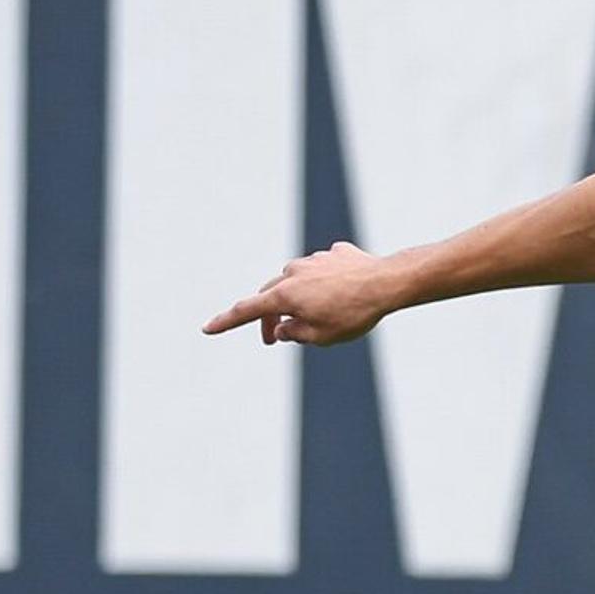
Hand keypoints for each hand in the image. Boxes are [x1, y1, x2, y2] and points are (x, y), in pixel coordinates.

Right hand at [203, 242, 408, 346]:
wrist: (387, 282)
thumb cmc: (353, 314)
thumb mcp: (321, 337)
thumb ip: (295, 334)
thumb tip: (283, 329)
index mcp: (284, 295)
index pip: (247, 311)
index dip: (226, 322)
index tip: (208, 329)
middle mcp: (293, 273)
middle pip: (271, 296)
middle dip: (270, 318)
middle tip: (275, 338)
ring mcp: (314, 260)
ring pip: (297, 281)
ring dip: (299, 299)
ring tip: (320, 317)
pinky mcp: (335, 255)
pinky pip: (323, 271)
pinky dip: (325, 284)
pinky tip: (342, 293)